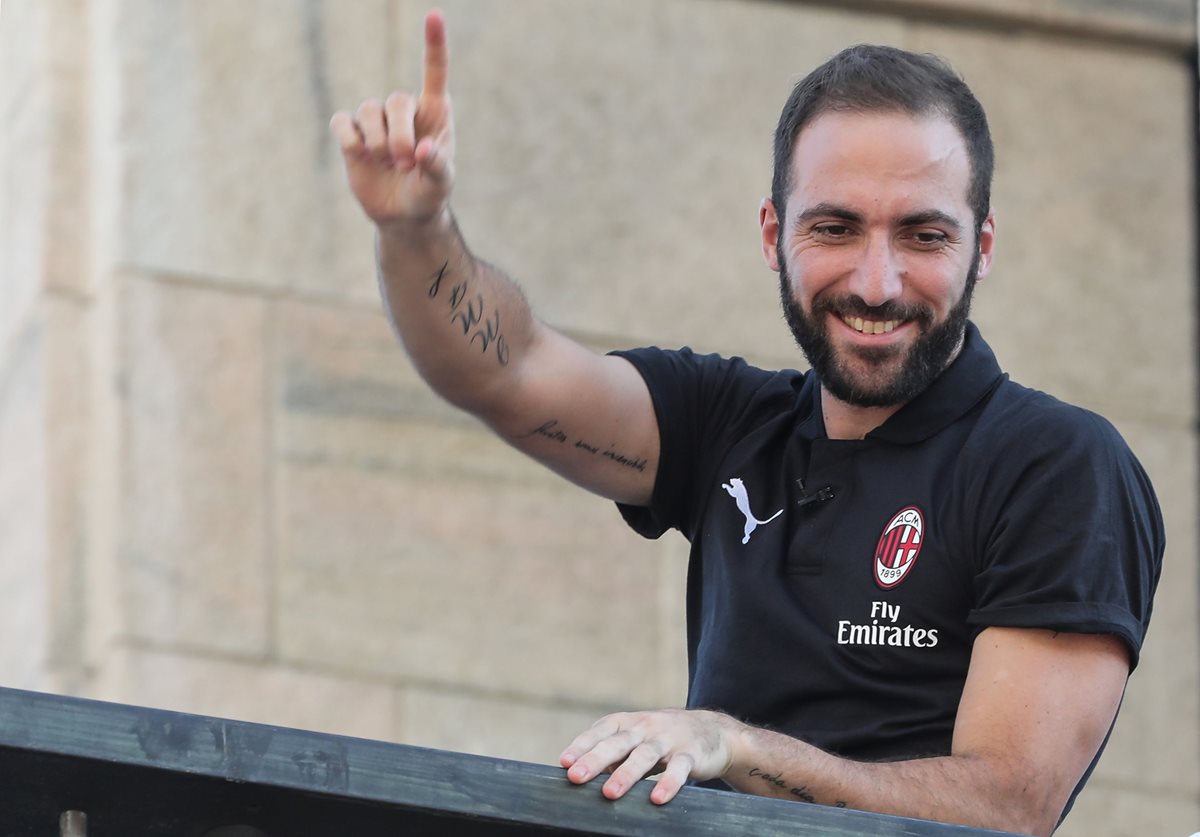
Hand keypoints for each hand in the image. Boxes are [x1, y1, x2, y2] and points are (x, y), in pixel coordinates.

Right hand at [329, 10, 454, 226]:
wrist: (403, 215)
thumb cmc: (429, 194)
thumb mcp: (440, 185)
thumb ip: (437, 166)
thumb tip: (423, 150)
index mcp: (434, 113)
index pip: (434, 72)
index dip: (433, 44)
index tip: (435, 15)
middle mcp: (404, 111)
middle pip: (394, 101)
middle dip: (399, 135)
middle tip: (406, 163)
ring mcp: (376, 122)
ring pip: (367, 111)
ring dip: (378, 142)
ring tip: (388, 164)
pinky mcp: (352, 136)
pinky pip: (343, 123)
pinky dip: (351, 140)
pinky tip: (362, 156)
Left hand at [559, 709, 740, 804]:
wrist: (713, 730)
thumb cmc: (664, 738)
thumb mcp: (637, 739)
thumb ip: (613, 754)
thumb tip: (580, 774)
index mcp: (629, 722)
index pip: (601, 731)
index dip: (582, 745)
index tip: (564, 762)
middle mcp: (646, 727)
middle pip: (618, 742)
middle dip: (595, 759)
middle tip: (576, 776)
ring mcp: (669, 739)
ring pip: (645, 755)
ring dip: (626, 774)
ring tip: (609, 793)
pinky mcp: (691, 753)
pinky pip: (679, 769)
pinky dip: (669, 783)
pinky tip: (657, 798)